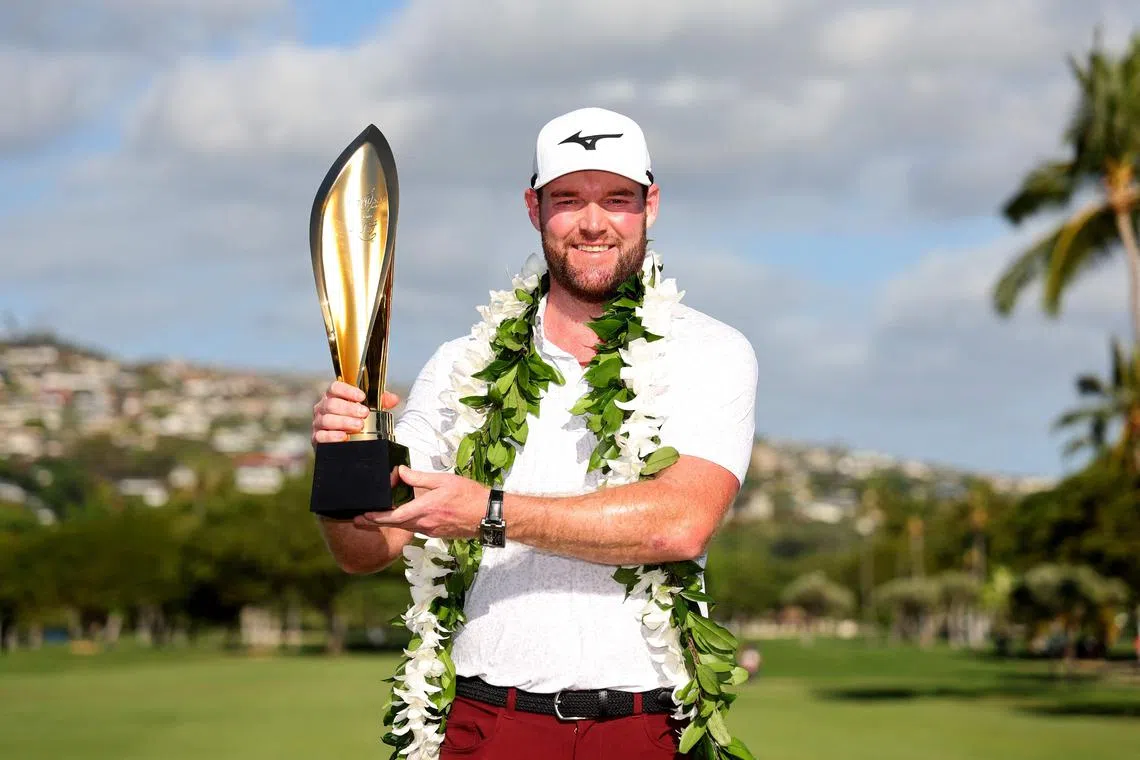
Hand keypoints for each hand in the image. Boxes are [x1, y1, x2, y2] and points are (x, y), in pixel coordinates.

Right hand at [312, 380, 400, 444]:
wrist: (344, 441)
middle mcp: (323, 408)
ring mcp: (318, 423)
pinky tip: (343, 437)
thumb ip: (381, 401)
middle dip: (349, 408)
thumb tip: (393, 399)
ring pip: (326, 420)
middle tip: (364, 413)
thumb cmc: (355, 419)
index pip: (335, 387)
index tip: (362, 397)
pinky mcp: (316, 438)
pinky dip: (332, 436)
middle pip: (331, 404)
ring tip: (359, 425)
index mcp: (333, 396)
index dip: (347, 390)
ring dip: (343, 422)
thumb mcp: (369, 408)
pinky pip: (321, 436)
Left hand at [354, 466, 488, 538]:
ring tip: (373, 519)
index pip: (394, 517)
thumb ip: (419, 477)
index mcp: (425, 509)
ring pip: (404, 527)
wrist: (488, 515)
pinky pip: (415, 528)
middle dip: (374, 523)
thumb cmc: (470, 496)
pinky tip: (401, 518)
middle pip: (394, 525)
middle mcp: (425, 524)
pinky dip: (404, 524)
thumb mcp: (444, 480)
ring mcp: (430, 531)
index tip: (362, 516)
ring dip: (388, 524)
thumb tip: (400, 472)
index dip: (375, 518)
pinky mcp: (436, 533)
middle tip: (358, 520)